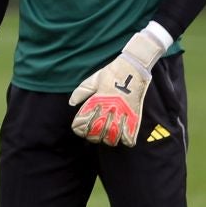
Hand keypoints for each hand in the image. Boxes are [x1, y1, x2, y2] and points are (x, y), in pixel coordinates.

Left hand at [69, 26, 168, 146]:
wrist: (132, 66)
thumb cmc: (110, 73)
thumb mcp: (92, 81)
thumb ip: (81, 93)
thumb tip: (71, 103)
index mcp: (96, 102)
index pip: (83, 123)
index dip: (80, 129)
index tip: (80, 129)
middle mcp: (108, 109)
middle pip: (97, 134)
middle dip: (93, 137)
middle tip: (93, 135)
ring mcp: (122, 113)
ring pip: (112, 137)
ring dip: (109, 139)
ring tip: (107, 137)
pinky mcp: (134, 115)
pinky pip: (130, 134)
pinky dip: (126, 140)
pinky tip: (123, 139)